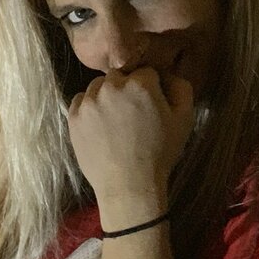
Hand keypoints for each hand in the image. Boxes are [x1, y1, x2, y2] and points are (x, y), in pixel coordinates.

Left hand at [67, 67, 194, 225]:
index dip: (151, 87)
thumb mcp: (184, 120)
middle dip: (127, 88)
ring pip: (98, 86)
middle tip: (132, 114)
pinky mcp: (74, 117)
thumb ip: (181, 87)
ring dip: (107, 96)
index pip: (146, 71)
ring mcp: (89, 102)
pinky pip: (81, 101)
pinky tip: (100, 125)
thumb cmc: (159, 154)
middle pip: (119, 75)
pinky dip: (89, 108)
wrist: (128, 187)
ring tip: (115, 121)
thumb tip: (168, 74)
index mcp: (140, 84)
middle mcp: (111, 86)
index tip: (152, 105)